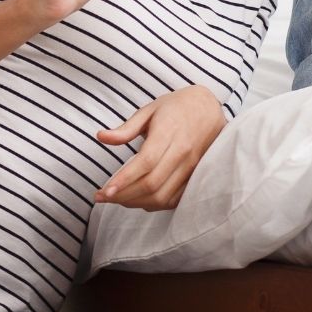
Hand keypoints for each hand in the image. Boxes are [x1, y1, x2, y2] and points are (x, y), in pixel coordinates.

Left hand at [94, 85, 226, 210]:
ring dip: (136, 202)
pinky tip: (138, 200)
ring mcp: (191, 166)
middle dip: (124, 195)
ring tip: (117, 198)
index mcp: (169, 131)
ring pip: (162, 195)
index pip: (146, 162)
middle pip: (152, 183)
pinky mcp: (195, 176)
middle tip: (102, 197)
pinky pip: (174, 199)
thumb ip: (126, 128)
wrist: (210, 107)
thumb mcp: (149, 110)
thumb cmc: (176, 107)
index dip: (124, 179)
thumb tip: (101, 137)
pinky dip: (154, 204)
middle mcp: (183, 152)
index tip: (105, 191)